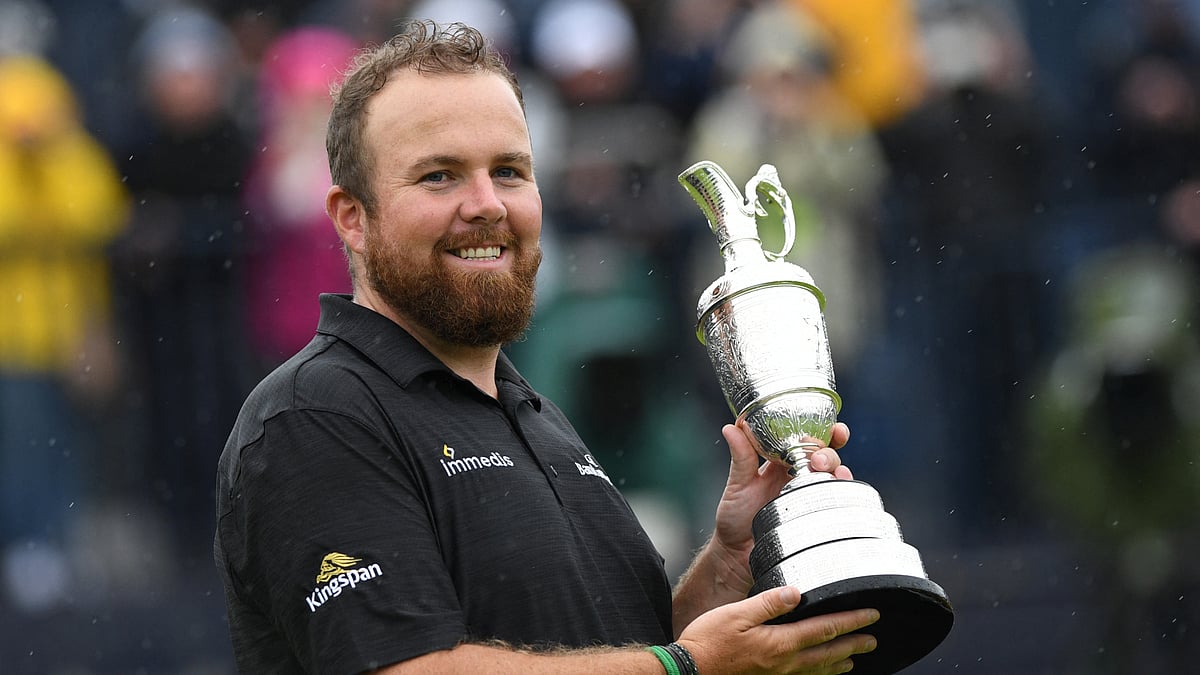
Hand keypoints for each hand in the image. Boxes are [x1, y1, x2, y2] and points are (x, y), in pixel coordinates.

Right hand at [677, 585, 878, 673]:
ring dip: (838, 662)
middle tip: (872, 639)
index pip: (824, 629)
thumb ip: (769, 602)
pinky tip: (819, 673)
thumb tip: (796, 591)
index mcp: (780, 643)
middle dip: (853, 644)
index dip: (850, 621)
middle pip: (828, 653)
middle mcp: (784, 664)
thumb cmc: (709, 642)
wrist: (689, 671)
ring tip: (853, 658)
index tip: (871, 615)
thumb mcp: (736, 613)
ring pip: (818, 671)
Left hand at [709, 422, 851, 591]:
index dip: (823, 431)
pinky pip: (838, 501)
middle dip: (829, 452)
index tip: (834, 428)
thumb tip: (731, 428)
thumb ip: (740, 457)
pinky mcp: (816, 517)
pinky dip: (845, 492)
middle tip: (818, 460)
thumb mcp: (737, 484)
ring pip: (835, 476)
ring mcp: (809, 497)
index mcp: (781, 462)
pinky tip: (842, 490)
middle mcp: (799, 476)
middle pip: (826, 456)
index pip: (806, 440)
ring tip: (832, 474)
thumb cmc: (735, 519)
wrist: (738, 556)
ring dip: (839, 470)